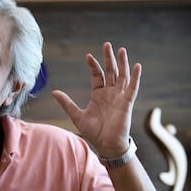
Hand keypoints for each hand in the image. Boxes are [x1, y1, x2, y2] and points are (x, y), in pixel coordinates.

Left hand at [51, 42, 140, 157]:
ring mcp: (119, 97)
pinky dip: (135, 77)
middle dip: (109, 58)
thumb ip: (67, 103)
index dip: (93, 65)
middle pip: (110, 72)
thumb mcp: (77, 116)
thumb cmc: (94, 133)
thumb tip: (54, 92)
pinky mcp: (127, 103)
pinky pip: (132, 88)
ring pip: (122, 76)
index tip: (88, 56)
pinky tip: (136, 65)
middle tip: (107, 44)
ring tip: (121, 50)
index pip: (97, 75)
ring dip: (122, 63)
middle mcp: (110, 93)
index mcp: (98, 95)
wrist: (106, 146)